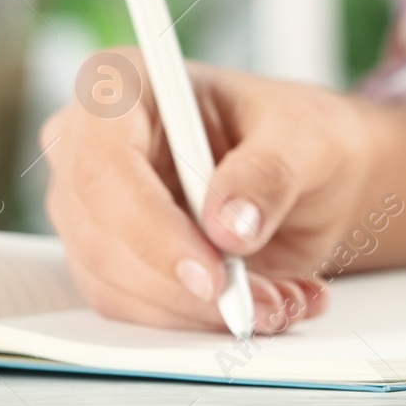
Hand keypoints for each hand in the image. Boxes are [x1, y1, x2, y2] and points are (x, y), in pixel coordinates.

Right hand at [41, 51, 373, 333]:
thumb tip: (229, 224)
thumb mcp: (304, 137)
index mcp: (124, 87)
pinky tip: (261, 302)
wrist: (313, 172)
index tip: (212, 272)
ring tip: (279, 300)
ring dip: (200, 310)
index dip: (152, 228)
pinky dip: (199, 319)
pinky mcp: (111, 258)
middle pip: (101, 236)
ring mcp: (93, 207)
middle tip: (261, 302)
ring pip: (115, 284)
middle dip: (185, 285)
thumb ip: (269, 172)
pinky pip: (137, 307)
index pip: (106, 167)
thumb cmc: (298, 133)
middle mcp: (92, 146)